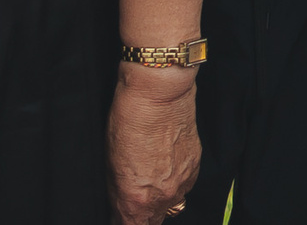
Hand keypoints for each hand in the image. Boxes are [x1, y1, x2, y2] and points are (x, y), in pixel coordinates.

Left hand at [108, 69, 201, 224]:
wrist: (160, 93)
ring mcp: (182, 184)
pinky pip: (184, 185)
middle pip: (152, 222)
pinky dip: (175, 180)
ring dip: (160, 198)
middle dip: (142, 214)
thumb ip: (119, 193)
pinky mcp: (196, 167)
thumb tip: (123, 207)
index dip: (122, 221)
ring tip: (151, 175)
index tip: (119, 215)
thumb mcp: (110, 165)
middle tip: (134, 198)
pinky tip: (166, 162)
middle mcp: (162, 198)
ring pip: (171, 205)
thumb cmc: (128, 122)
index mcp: (135, 200)